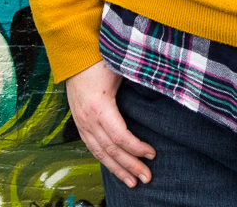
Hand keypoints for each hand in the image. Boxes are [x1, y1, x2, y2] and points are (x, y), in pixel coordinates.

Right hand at [65, 61, 155, 187]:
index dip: (137, 148)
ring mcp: (81, 122)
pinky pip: (91, 147)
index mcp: (99, 106)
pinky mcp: (79, 123)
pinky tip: (114, 167)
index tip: (152, 154)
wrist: (74, 55)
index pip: (120, 137)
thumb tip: (162, 87)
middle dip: (130, 166)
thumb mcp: (120, 68)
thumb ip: (138, 80)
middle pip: (111, 150)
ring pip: (99, 153)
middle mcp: (88, 119)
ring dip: (117, 169)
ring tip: (132, 182)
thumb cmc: (100, 59)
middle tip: (147, 178)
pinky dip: (104, 160)